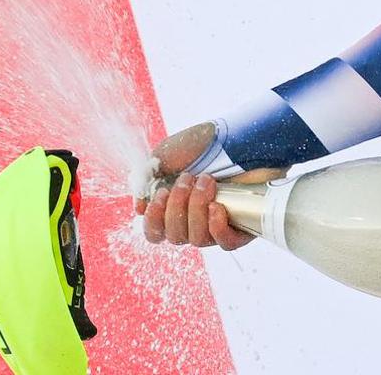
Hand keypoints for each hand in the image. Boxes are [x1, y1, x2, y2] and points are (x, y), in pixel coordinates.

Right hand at [135, 122, 287, 250]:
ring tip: (206, 181)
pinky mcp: (241, 228)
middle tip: (188, 178)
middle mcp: (194, 221)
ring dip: (197, 208)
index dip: (154, 220)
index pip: (155, 232)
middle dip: (178, 206)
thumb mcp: (167, 155)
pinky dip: (216, 226)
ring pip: (197, 239)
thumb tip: (139, 207)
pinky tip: (216, 207)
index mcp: (174, 208)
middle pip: (175, 236)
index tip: (160, 194)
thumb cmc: (205, 144)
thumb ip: (148, 178)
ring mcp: (217, 227)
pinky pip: (225, 244)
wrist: (241, 136)